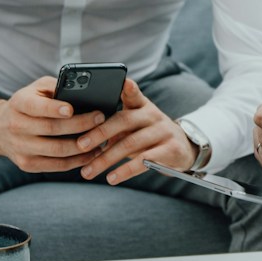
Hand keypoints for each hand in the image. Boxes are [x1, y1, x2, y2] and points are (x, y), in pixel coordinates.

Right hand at [0, 76, 107, 172]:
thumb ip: (56, 87)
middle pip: (51, 129)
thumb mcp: (36, 89)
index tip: (71, 109)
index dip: (54, 109)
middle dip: (80, 124)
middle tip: (100, 118)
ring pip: (57, 150)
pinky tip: (91, 154)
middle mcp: (16, 126)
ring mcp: (21, 148)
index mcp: (19, 104)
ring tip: (101, 138)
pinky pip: (57, 166)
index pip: (36, 107)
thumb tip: (84, 92)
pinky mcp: (27, 165)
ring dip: (83, 146)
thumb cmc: (28, 103)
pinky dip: (77, 161)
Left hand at [66, 78, 197, 184]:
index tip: (123, 82)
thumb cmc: (148, 135)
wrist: (182, 148)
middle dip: (100, 133)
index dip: (128, 88)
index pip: (133, 94)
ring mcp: (163, 132)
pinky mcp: (170, 150)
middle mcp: (153, 115)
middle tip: (79, 145)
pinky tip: (111, 178)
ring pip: (130, 144)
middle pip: (124, 121)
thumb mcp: (135, 124)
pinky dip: (125, 170)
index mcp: (141, 105)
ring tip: (88, 171)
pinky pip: (144, 161)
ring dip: (106, 159)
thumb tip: (81, 134)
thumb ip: (114, 123)